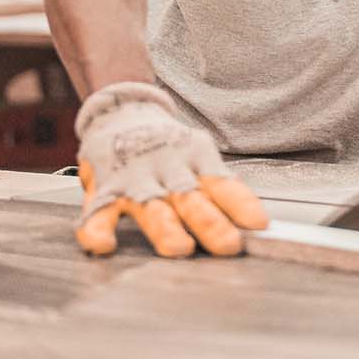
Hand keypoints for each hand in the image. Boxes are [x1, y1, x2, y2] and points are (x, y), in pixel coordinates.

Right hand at [74, 83, 268, 257]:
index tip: (259, 224)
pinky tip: (105, 245)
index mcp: (195, 159)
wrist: (120, 110)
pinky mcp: (104, 188)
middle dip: (210, 222)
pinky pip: (99, 212)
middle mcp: (167, 168)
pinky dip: (99, 231)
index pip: (223, 183)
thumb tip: (257, 224)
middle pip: (191, 197)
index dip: (242, 204)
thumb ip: (219, 188)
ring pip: (151, 206)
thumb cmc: (167, 145)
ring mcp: (135, 178)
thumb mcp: (197, 155)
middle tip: (229, 244)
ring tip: (179, 248)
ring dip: (166, 228)